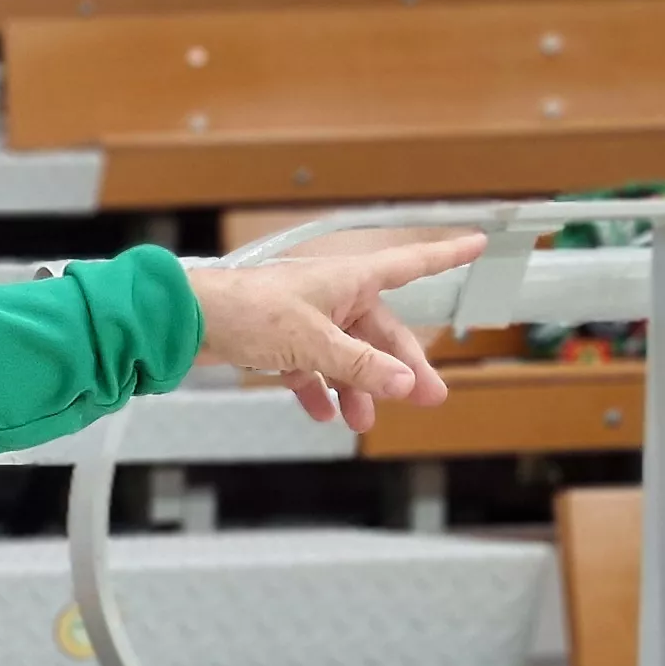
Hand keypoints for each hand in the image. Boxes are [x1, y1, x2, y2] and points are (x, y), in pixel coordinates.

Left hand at [184, 235, 484, 433]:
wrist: (186, 321)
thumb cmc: (248, 312)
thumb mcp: (313, 342)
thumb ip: (360, 365)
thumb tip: (404, 382)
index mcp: (349, 278)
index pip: (409, 264)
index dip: (445, 255)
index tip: (478, 243)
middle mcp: (332, 295)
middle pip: (379, 332)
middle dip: (400, 368)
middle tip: (427, 398)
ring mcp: (305, 318)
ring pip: (345, 355)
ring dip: (357, 388)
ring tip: (363, 421)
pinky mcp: (279, 340)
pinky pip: (310, 367)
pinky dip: (317, 389)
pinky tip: (322, 414)